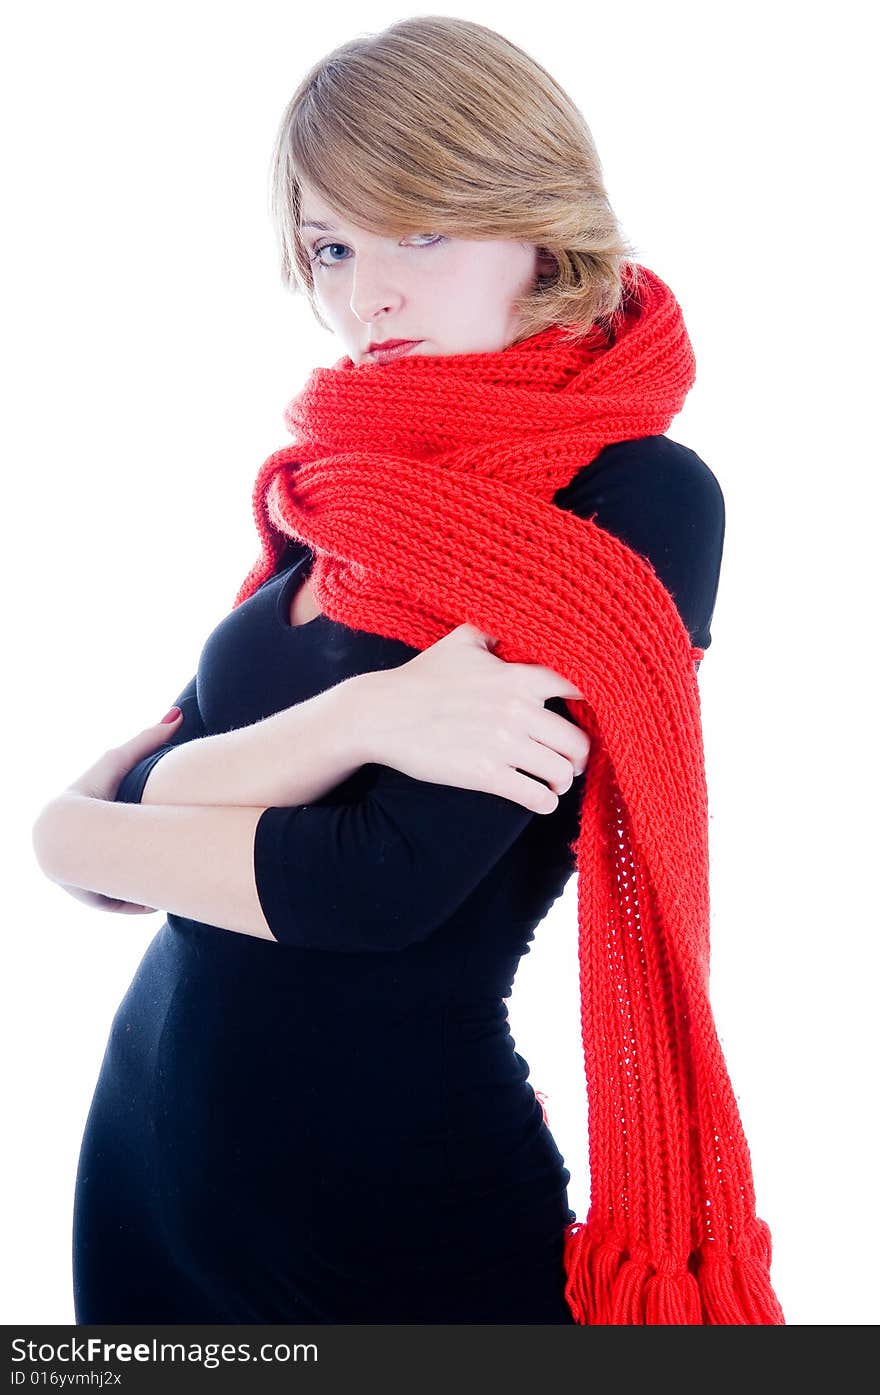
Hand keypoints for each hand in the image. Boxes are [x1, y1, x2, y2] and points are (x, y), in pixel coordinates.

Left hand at [34, 709, 184, 913]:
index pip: (111, 826)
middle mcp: (79, 850)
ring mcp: (81, 877)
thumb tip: (176, 715)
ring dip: (137, 882)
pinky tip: (152, 898)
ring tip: (165, 877)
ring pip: (116, 881)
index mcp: (82, 819)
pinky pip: (115, 903)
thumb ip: (147, 739)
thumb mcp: (120, 762)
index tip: (164, 828)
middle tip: (169, 854)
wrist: (69, 831)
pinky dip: (132, 901)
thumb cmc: (94, 791)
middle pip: (114, 858)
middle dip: (136, 858)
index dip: (136, 826)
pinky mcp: (88, 897)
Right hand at [360, 623, 591, 813]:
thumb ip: (498, 631)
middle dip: (578, 755)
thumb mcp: (462, 641)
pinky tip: (541, 799)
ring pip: (561, 771)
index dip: (593, 704)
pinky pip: (536, 796)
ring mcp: (502, 744)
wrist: (382, 713)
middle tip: (571, 761)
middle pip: (577, 740)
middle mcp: (517, 710)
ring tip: (555, 781)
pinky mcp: (485, 774)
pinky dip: (545, 802)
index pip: (580, 687)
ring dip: (562, 780)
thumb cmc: (421, 677)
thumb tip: (521, 620)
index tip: (593, 717)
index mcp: (517, 677)